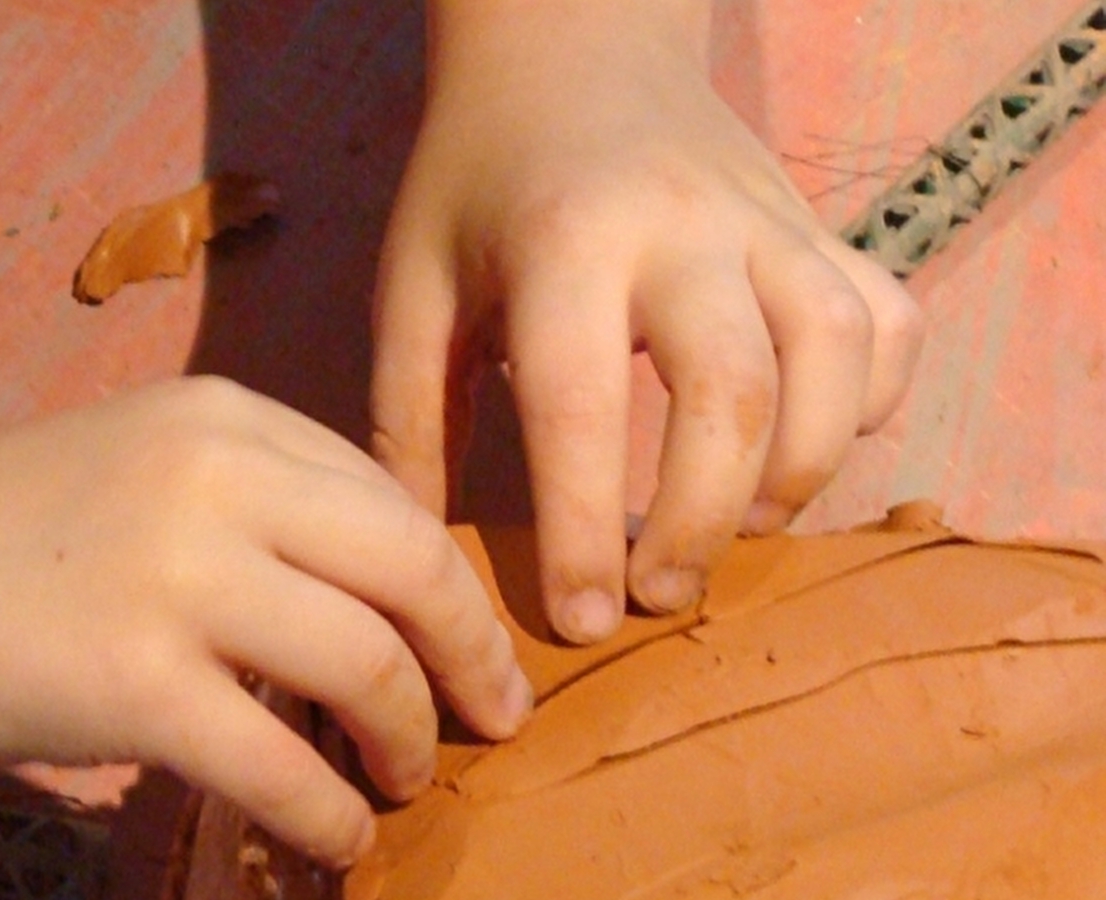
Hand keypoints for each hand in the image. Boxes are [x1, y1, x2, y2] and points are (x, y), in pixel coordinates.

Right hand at [0, 377, 532, 866]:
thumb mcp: (136, 468)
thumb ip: (250, 503)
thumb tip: (371, 595)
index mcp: (221, 414)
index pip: (386, 494)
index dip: (444, 580)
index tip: (469, 639)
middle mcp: (213, 474)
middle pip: (409, 564)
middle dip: (472, 651)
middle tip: (497, 711)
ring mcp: (175, 575)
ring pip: (364, 664)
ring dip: (409, 737)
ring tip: (408, 777)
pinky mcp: (135, 682)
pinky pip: (281, 762)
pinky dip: (332, 812)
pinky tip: (341, 837)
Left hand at [370, 0, 922, 643]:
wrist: (571, 47)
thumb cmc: (478, 180)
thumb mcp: (414, 284)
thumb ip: (409, 415)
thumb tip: (423, 550)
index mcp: (563, 242)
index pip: (579, 409)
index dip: (580, 532)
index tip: (581, 621)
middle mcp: (683, 228)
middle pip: (733, 394)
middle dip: (702, 519)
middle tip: (660, 592)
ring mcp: (768, 221)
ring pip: (835, 357)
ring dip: (802, 470)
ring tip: (742, 529)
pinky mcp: (818, 225)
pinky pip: (886, 321)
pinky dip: (869, 402)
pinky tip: (806, 444)